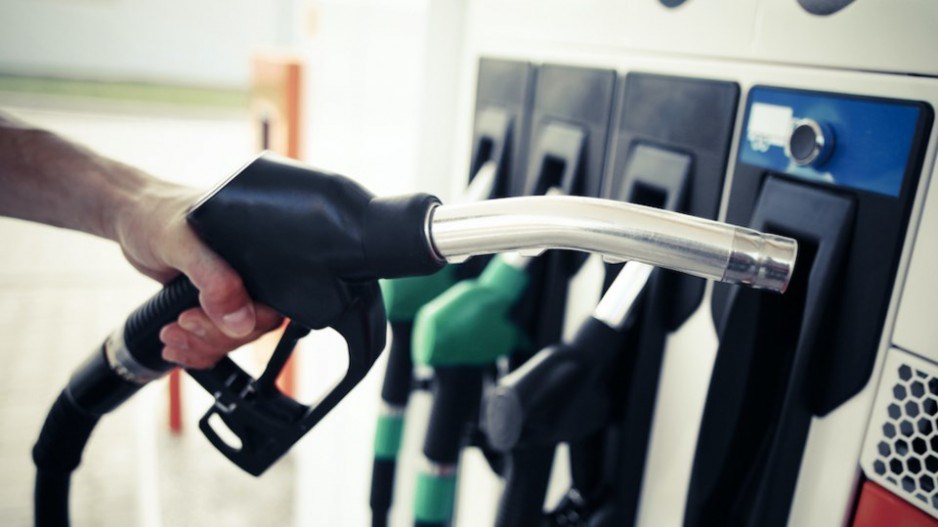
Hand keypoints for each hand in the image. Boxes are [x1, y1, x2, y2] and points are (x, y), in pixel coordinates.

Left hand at [113, 177, 282, 367]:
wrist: (129, 214)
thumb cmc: (154, 215)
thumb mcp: (182, 244)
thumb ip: (214, 280)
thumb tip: (242, 322)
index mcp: (258, 253)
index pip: (274, 302)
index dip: (247, 321)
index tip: (203, 315)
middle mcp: (249, 273)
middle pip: (255, 325)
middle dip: (215, 335)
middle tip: (182, 321)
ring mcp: (232, 289)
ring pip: (235, 336)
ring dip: (202, 344)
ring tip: (170, 333)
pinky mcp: (213, 302)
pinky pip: (218, 338)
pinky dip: (198, 349)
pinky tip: (177, 344)